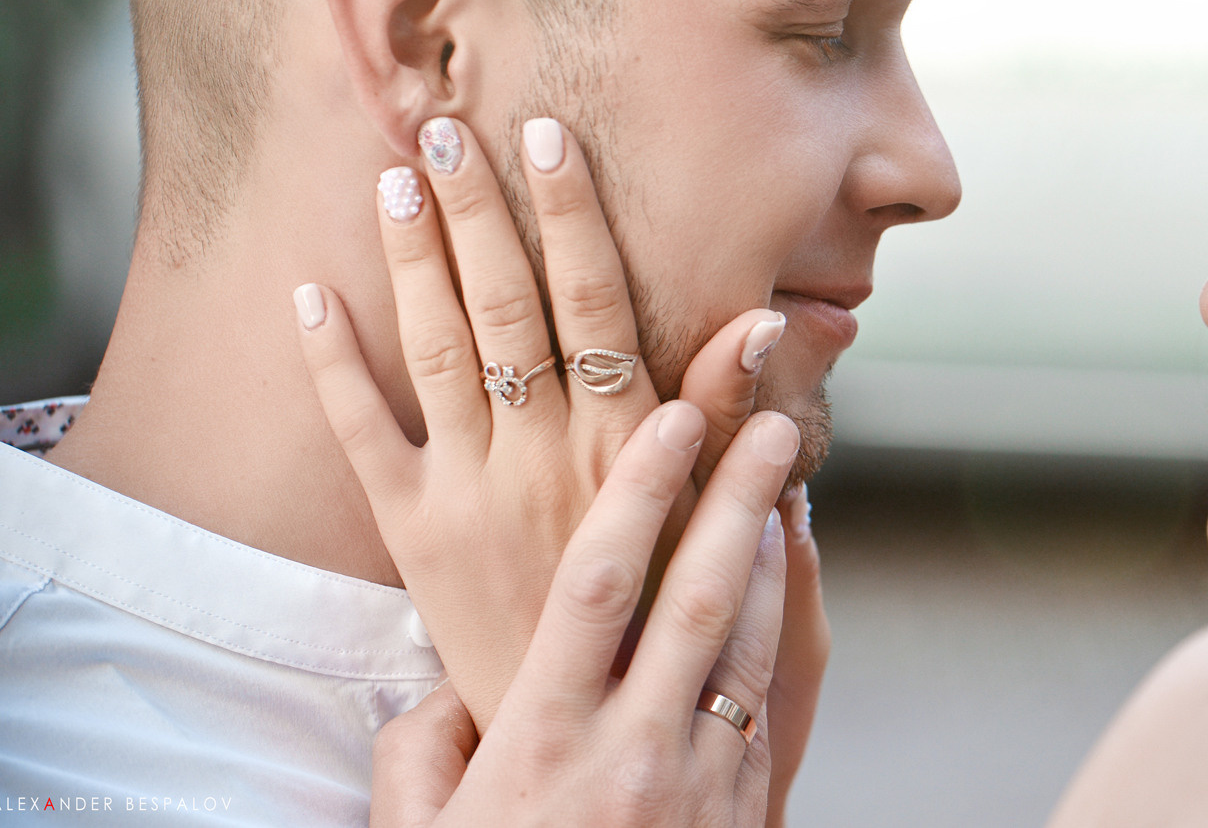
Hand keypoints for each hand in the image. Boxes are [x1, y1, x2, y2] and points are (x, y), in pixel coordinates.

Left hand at [292, 114, 784, 725]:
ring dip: (414, 258)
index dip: (570, 215)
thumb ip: (728, 407)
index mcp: (623, 436)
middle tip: (448, 125)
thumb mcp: (713, 504)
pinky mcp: (410, 528)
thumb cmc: (660, 592)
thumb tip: (767, 317)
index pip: (594, 300)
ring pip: (436, 348)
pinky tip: (308, 293)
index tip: (547, 138)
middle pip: (505, 304)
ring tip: (397, 177)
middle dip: (477, 209)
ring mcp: (469, 488)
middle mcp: (543, 450)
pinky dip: (331, 361)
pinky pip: (359, 432)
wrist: (583, 708)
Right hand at [369, 399, 801, 826]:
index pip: (599, 587)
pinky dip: (779, 642)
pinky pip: (767, 711)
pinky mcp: (741, 820)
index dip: (638, 493)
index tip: (670, 420)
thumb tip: (453, 683)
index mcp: (542, 744)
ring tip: (783, 492)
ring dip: (771, 565)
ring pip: (750, 651)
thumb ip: (424, 747)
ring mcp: (697, 791)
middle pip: (699, 599)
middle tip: (772, 426)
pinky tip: (779, 597)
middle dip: (738, 501)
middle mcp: (629, 756)